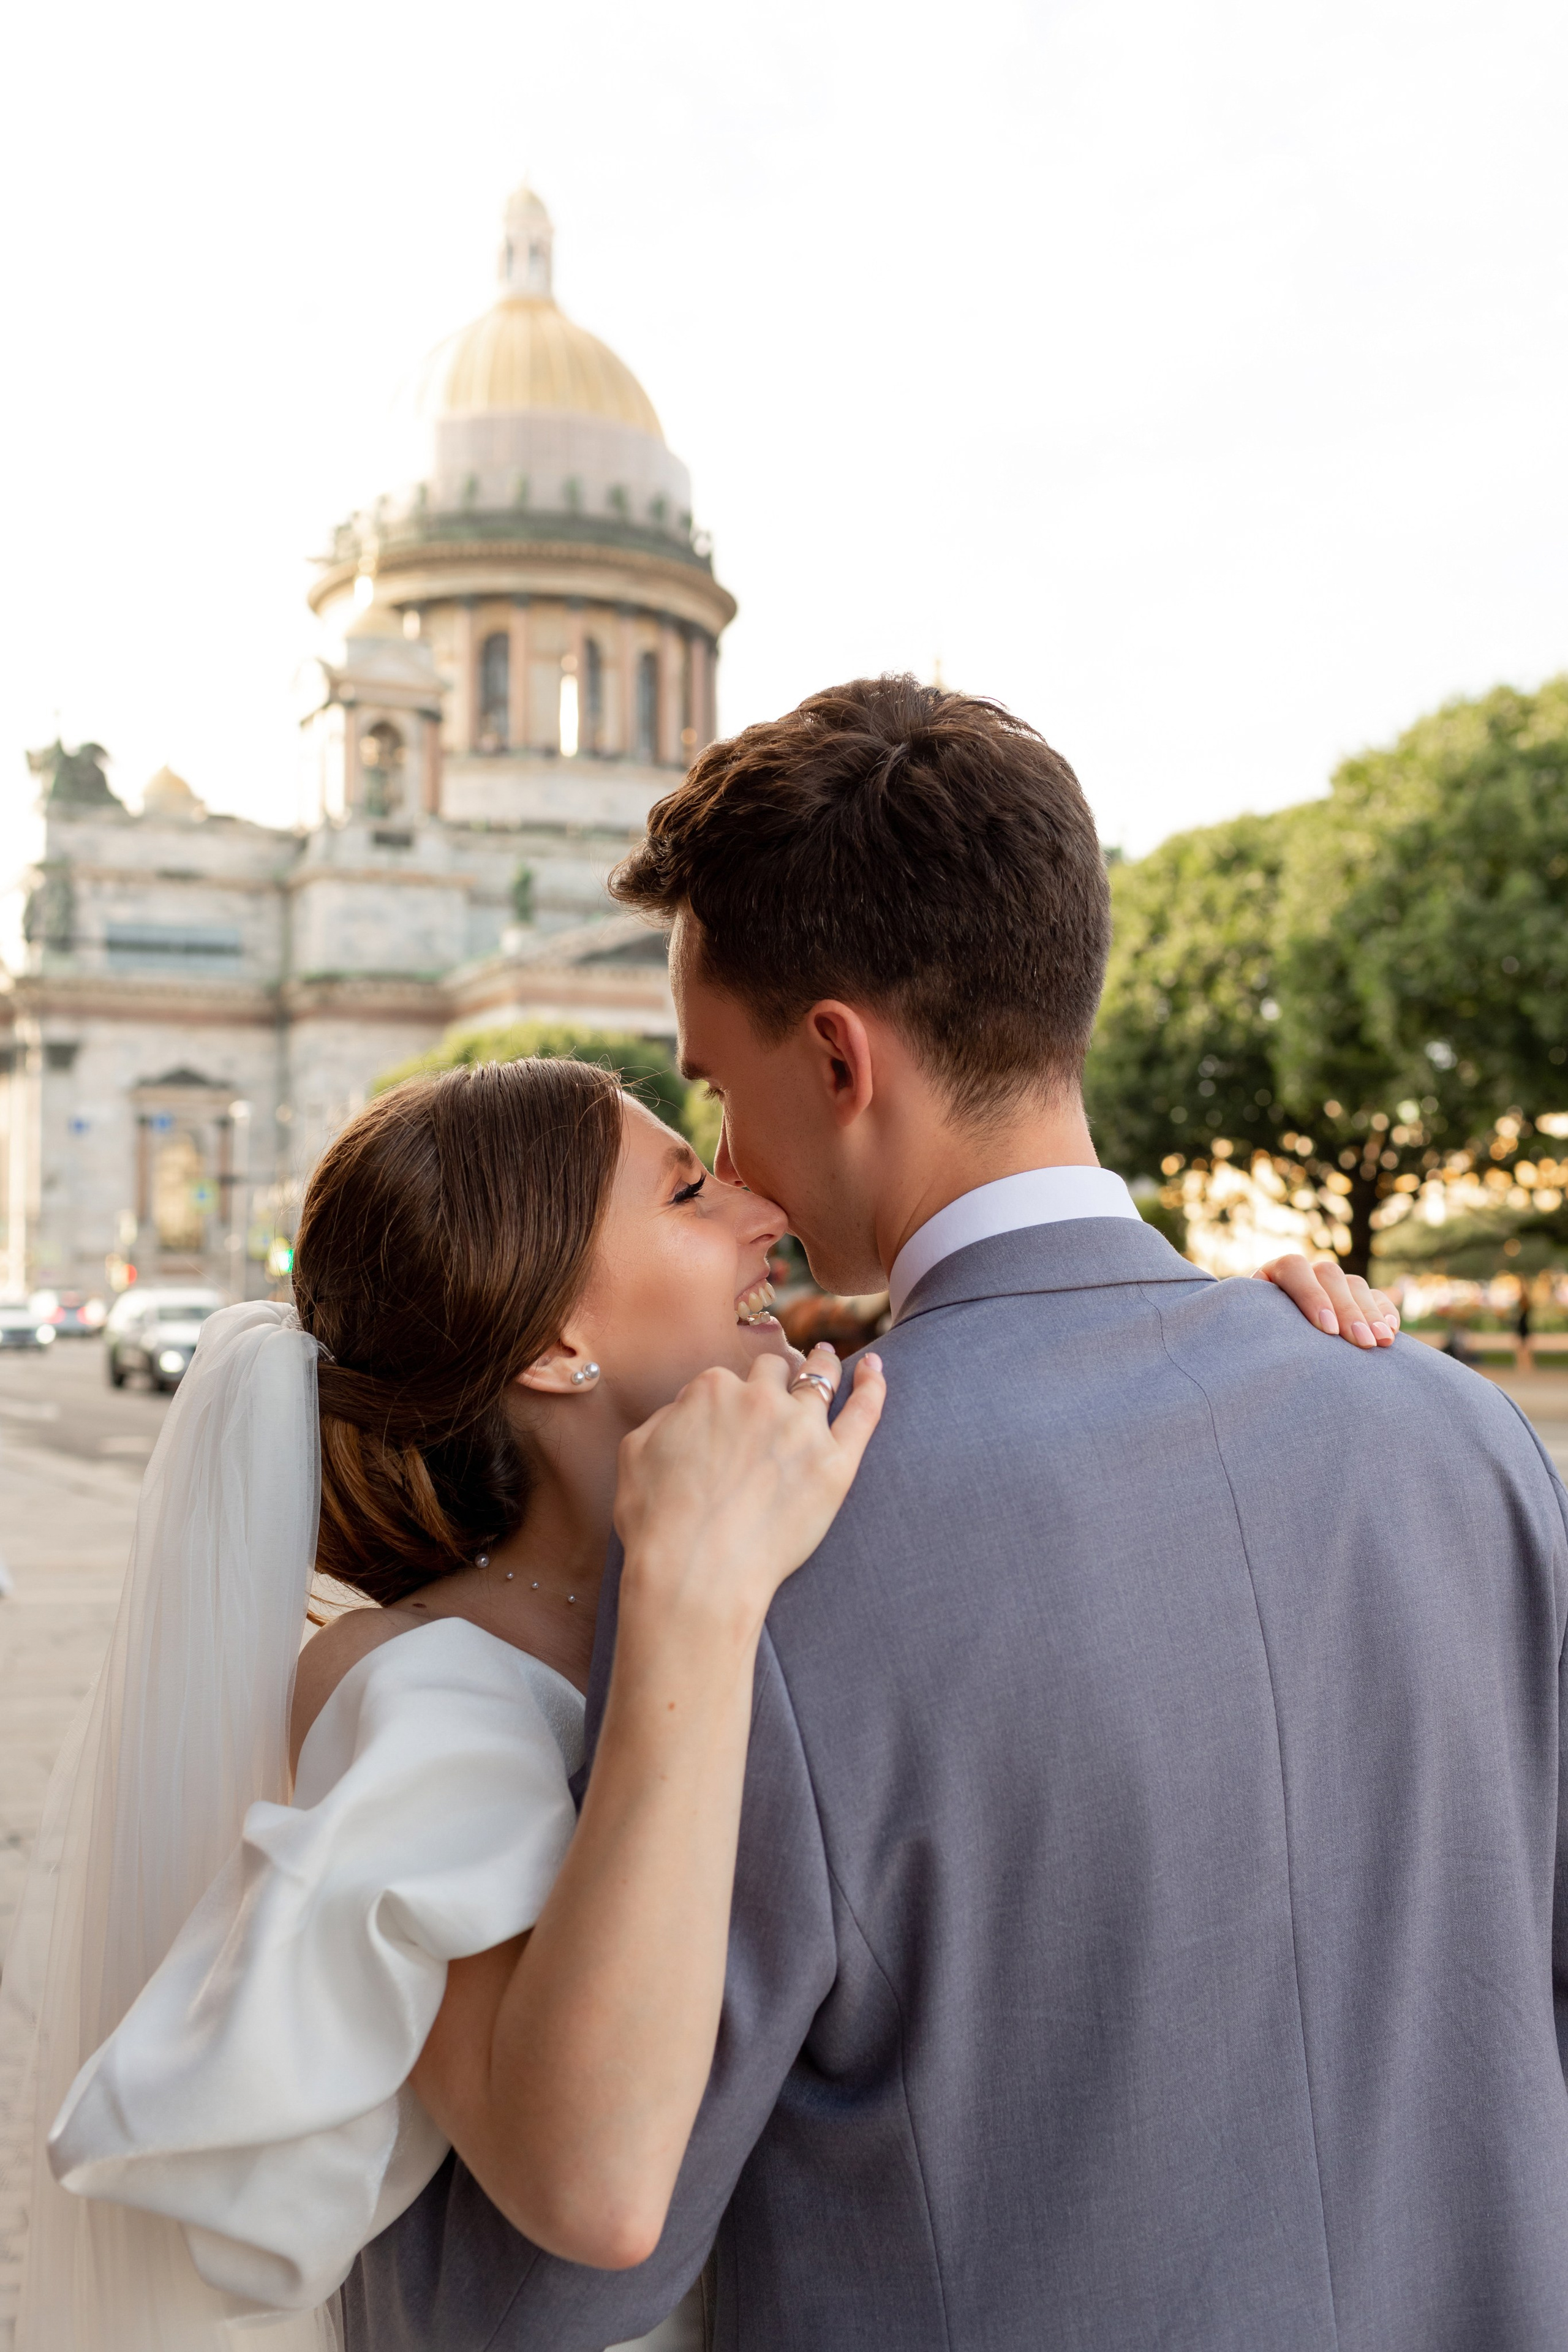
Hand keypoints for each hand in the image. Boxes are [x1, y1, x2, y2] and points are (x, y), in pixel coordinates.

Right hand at [613, 1343, 885, 1640]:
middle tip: (779, 1387)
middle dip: (774, 1377)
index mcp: (711, 1390)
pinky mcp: (836, 1464)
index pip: (723, 1381)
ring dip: (823, 1364)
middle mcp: (760, 1398)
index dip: (724, 1401)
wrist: (696, 1571)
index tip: (725, 1420)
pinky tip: (875, 1369)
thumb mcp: (636, 1452)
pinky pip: (864, 1411)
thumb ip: (665, 1417)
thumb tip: (686, 1409)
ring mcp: (802, 1428)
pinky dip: (873, 1384)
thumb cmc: (657, 1523)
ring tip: (828, 1360)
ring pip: (820, 1378)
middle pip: (774, 1371)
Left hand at [1255, 1254, 1399, 1347]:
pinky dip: (1385, 1313)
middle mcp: (1306, 1273)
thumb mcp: (1251, 1328)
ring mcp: (1333, 1284)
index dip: (1311, 1296)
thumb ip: (1257, 1323)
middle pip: (1330, 1277)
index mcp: (1274, 1272)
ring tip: (1380, 1342)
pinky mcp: (1355, 1297)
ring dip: (1370, 1315)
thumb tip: (1263, 1337)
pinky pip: (1376, 1297)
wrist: (1267, 1343)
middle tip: (1360, 1343)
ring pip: (1356, 1286)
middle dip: (1348, 1311)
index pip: (1295, 1269)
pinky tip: (1391, 1332)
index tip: (1326, 1329)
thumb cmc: (1254, 1339)